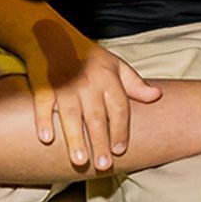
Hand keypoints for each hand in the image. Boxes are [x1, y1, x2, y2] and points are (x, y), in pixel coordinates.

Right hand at [21, 28, 162, 170]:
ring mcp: (64, 83)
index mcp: (108, 78)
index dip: (120, 129)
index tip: (121, 150)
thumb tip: (157, 96)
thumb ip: (135, 83)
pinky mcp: (43, 84)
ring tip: (79, 160)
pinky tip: (46, 138)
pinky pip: (43, 103)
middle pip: (96, 116)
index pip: (118, 107)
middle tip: (104, 165)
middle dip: (100, 141)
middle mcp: (88, 82)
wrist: (53, 36)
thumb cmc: (88, 56)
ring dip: (75, 137)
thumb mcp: (116, 65)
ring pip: (71, 114)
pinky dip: (43, 120)